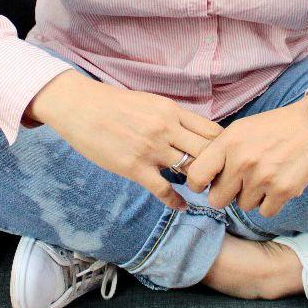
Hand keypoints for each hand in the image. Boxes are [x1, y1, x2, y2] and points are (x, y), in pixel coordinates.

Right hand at [27, 71, 224, 211]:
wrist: (80, 107)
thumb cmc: (114, 104)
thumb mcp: (150, 102)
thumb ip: (172, 117)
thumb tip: (193, 132)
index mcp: (172, 110)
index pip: (212, 131)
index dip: (225, 147)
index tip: (227, 159)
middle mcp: (166, 128)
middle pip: (208, 152)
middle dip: (219, 168)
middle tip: (223, 180)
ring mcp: (151, 149)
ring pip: (190, 171)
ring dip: (200, 184)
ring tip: (205, 193)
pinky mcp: (134, 167)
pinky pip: (164, 190)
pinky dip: (177, 201)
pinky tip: (182, 206)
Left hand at [183, 98, 307, 217]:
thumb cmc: (273, 127)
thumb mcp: (240, 129)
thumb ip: (220, 152)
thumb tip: (202, 178)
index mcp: (228, 143)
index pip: (196, 176)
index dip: (198, 184)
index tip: (206, 184)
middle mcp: (242, 162)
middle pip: (218, 199)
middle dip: (227, 193)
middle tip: (240, 181)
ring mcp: (263, 178)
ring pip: (243, 205)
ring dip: (252, 196)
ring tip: (264, 176)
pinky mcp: (283, 191)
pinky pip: (265, 212)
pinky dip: (270, 202)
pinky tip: (276, 184)